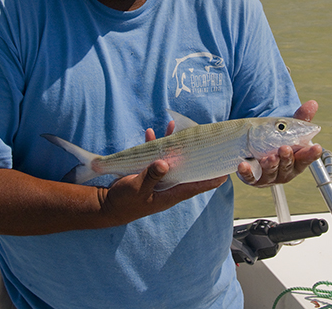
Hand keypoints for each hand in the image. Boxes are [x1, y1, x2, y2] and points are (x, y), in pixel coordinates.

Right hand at [97, 120, 226, 226]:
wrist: (107, 204)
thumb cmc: (125, 201)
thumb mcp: (137, 188)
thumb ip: (150, 176)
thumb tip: (164, 163)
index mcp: (170, 193)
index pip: (195, 186)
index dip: (209, 180)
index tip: (224, 172)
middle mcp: (167, 185)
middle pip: (185, 168)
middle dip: (193, 153)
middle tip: (202, 139)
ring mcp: (158, 178)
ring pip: (171, 159)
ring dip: (172, 144)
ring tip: (173, 126)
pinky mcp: (147, 173)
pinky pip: (154, 156)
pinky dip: (154, 145)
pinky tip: (152, 133)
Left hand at [237, 100, 321, 187]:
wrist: (256, 154)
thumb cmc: (277, 143)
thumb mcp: (289, 131)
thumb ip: (301, 118)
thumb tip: (312, 103)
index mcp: (296, 161)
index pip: (306, 158)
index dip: (311, 154)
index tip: (317, 147)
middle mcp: (284, 171)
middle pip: (288, 166)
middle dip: (287, 158)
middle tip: (284, 148)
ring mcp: (269, 176)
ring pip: (271, 173)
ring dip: (270, 165)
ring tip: (269, 158)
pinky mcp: (253, 178)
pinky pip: (249, 177)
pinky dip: (247, 172)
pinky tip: (243, 165)